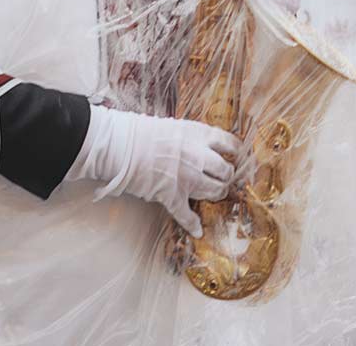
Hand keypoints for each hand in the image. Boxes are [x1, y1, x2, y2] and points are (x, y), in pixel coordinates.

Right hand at [68, 106, 240, 237]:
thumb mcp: (173, 126)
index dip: (235, 151)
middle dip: (227, 176)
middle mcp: (198, 156)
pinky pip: (187, 215)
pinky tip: (197, 230)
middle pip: (226, 171)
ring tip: (214, 194)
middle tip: (223, 177)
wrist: (120, 145)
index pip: (230, 143)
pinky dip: (193, 224)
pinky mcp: (172, 196)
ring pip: (215, 191)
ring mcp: (187, 178)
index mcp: (198, 134)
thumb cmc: (141, 132)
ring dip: (216, 194)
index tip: (236, 155)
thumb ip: (191, 137)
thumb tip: (200, 146)